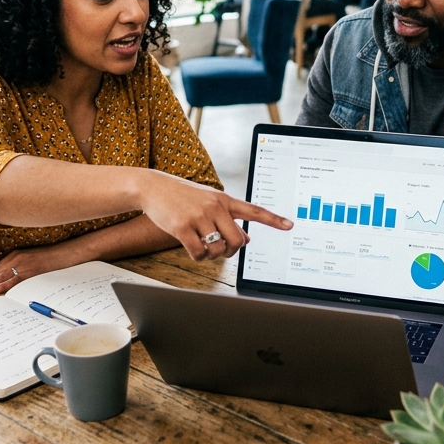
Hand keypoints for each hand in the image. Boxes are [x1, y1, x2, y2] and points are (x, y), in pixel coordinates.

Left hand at [0, 241, 84, 296]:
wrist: (71, 251)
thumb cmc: (55, 260)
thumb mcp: (34, 264)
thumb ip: (22, 272)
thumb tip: (12, 288)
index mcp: (15, 255)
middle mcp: (16, 257)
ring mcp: (23, 261)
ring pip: (0, 276)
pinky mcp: (32, 267)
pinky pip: (14, 278)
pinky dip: (2, 285)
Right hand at [137, 171, 292, 260]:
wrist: (153, 187)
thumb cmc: (183, 196)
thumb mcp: (209, 201)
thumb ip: (228, 217)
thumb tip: (248, 239)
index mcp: (225, 200)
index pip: (254, 210)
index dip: (273, 220)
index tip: (290, 225)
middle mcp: (215, 206)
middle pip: (238, 241)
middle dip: (232, 251)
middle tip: (222, 250)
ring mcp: (198, 216)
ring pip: (219, 250)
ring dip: (213, 256)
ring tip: (203, 247)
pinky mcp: (181, 227)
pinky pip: (199, 253)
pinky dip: (199, 257)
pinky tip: (193, 248)